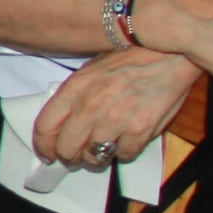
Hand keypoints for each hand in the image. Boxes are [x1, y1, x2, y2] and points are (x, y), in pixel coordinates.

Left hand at [30, 48, 200, 168]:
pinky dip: (124, 152)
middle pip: (67, 149)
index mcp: (74, 89)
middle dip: (70, 156)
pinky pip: (124, 156)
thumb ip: (74, 96)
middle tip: (78, 155)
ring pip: (94, 158)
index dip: (43, 146)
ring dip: (97, 157)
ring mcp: (114, 121)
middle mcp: (90, 107)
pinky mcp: (139, 131)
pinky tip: (127, 139)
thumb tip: (63, 122)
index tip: (47, 154)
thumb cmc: (130, 58)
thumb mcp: (91, 70)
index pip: (45, 127)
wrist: (169, 54)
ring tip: (104, 147)